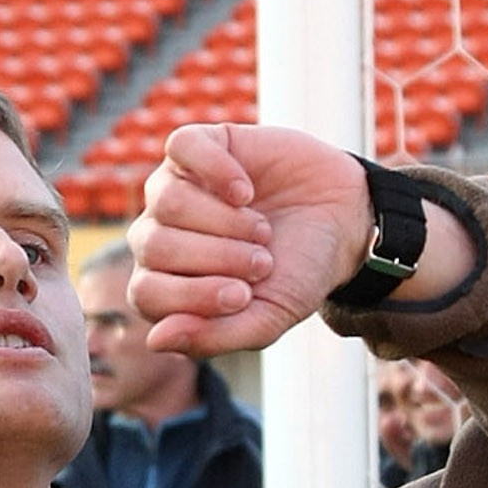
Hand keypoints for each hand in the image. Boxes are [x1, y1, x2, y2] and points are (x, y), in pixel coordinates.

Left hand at [130, 125, 410, 357]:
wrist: (341, 223)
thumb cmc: (297, 273)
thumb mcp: (267, 318)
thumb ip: (213, 337)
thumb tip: (156, 340)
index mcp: (166, 283)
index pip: (146, 294)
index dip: (194, 296)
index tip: (244, 294)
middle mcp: (159, 234)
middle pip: (154, 246)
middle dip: (217, 257)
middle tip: (262, 261)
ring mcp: (174, 186)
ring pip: (167, 200)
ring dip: (225, 221)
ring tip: (261, 230)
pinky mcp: (198, 146)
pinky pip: (181, 147)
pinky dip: (217, 171)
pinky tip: (246, 191)